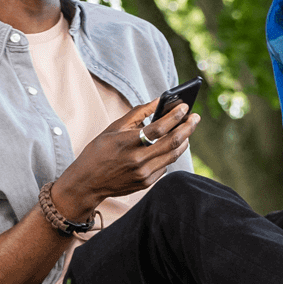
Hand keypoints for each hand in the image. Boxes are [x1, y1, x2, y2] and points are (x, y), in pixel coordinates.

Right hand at [54, 101, 198, 217]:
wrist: (87, 183)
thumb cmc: (99, 151)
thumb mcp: (114, 128)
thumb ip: (138, 114)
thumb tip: (158, 100)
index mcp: (128, 142)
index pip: (159, 127)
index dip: (175, 115)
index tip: (185, 106)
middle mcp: (138, 160)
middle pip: (173, 141)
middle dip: (188, 127)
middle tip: (195, 117)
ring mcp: (144, 173)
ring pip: (173, 154)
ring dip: (184, 140)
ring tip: (187, 129)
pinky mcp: (146, 183)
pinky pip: (165, 165)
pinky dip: (170, 153)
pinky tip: (170, 146)